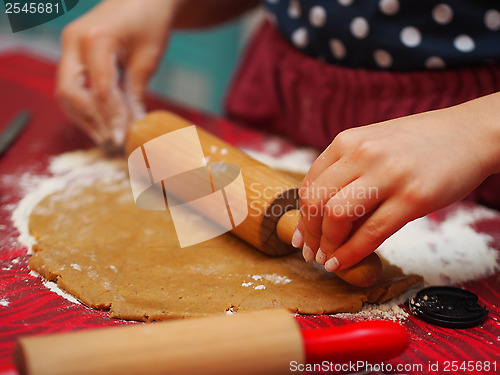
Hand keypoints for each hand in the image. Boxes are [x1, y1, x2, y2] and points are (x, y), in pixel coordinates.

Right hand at [56, 0, 177, 145]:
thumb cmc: (149, 21)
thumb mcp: (148, 58)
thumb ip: (136, 92)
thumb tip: (134, 126)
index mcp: (96, 39)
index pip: (100, 89)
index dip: (111, 117)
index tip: (122, 138)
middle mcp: (74, 42)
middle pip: (70, 92)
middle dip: (90, 120)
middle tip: (111, 141)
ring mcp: (69, 47)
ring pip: (65, 92)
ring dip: (84, 118)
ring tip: (106, 137)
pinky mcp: (71, 54)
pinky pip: (70, 87)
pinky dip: (83, 107)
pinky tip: (100, 123)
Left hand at [292, 106, 492, 271]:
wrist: (470, 134)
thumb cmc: (418, 145)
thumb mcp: (373, 145)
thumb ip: (347, 171)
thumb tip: (322, 215)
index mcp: (347, 141)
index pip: (309, 184)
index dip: (301, 216)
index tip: (303, 236)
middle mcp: (362, 153)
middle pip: (315, 201)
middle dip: (309, 233)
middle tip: (311, 252)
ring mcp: (388, 174)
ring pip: (337, 215)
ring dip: (327, 244)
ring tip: (327, 259)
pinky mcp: (413, 197)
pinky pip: (372, 232)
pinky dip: (351, 253)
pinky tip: (343, 263)